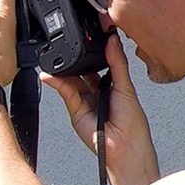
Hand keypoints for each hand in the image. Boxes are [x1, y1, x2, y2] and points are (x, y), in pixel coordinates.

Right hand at [41, 34, 158, 184]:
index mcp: (114, 86)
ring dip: (64, 70)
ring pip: (72, 81)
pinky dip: (57, 82)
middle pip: (83, 71)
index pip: (101, 64)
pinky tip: (51, 74)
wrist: (125, 149)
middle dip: (77, 59)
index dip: (95, 51)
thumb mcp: (126, 87)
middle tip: (73, 43)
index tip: (91, 36)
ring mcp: (85, 102)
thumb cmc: (133, 126)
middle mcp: (98, 93)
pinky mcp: (75, 111)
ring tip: (58, 56)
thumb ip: (117, 63)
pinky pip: (65, 93)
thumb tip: (113, 41)